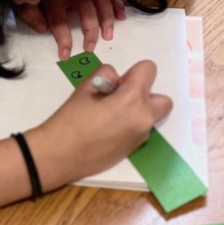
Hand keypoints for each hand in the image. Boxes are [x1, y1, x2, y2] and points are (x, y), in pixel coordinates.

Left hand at [15, 0, 125, 59]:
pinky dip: (116, 0)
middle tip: (90, 47)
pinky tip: (121, 15)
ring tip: (108, 35)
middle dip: (90, 31)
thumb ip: (30, 14)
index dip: (63, 39)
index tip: (66, 55)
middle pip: (85, 9)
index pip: (59, 20)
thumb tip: (42, 28)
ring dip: (106, 18)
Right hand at [25, 60, 172, 187]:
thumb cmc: (70, 119)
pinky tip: (109, 130)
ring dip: (139, 111)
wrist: (60, 154)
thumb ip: (106, 75)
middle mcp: (144, 118)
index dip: (133, 73)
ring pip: (152, 116)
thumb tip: (118, 82)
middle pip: (163, 99)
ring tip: (112, 116)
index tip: (116, 84)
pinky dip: (132, 125)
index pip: (149, 70)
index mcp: (132, 99)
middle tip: (121, 99)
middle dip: (146, 95)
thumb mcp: (85, 87)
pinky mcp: (135, 149)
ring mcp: (142, 136)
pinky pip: (142, 130)